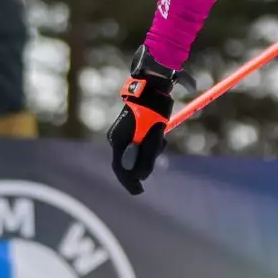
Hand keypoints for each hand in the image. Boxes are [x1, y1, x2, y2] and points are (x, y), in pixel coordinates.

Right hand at [107, 50, 179, 194]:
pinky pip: (139, 142)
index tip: (139, 192)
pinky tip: (159, 132)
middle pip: (128, 161)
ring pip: (136, 151)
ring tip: (161, 137)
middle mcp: (117, 137)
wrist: (152, 85)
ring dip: (150, 151)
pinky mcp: (131, 126)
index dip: (130, 182)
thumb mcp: (154, 137)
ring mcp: (123, 131)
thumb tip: (141, 177)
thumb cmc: (154, 110)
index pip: (120, 169)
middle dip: (144, 162)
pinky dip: (149, 143)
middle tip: (158, 152)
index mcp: (119, 141)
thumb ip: (146, 158)